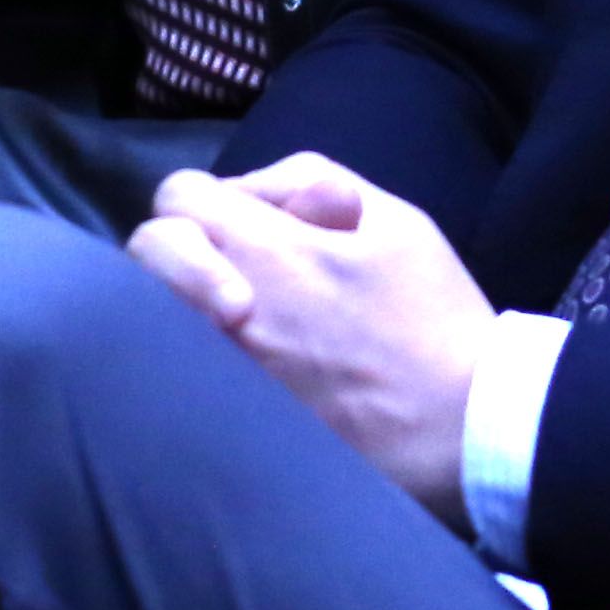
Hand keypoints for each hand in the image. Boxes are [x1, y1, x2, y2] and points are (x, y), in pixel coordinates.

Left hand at [124, 155, 491, 517]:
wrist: (465, 428)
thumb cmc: (435, 318)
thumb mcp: (396, 220)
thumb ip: (312, 181)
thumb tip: (253, 192)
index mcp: (267, 250)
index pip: (177, 196)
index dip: (206, 200)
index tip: (243, 225)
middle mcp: (223, 310)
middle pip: (145, 252)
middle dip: (179, 248)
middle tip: (229, 273)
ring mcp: (217, 371)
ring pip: (148, 315)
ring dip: (178, 303)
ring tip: (230, 319)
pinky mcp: (224, 420)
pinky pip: (173, 374)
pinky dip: (188, 358)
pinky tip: (232, 364)